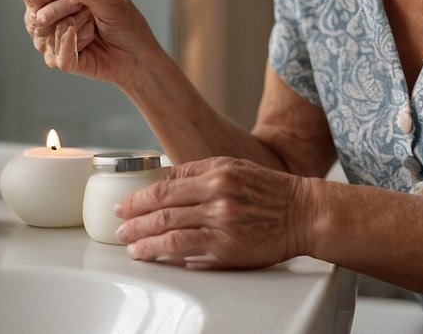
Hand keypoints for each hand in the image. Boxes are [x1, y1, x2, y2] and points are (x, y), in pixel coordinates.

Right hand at [20, 0, 158, 82]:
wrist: (138, 55)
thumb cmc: (125, 25)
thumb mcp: (113, 1)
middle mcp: (47, 18)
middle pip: (37, 10)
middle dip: (65, 4)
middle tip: (86, 4)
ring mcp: (50, 41)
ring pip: (49, 29)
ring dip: (78, 23)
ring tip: (93, 24)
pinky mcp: (59, 61)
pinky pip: (60, 50)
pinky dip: (79, 41)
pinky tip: (90, 39)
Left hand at [115, 157, 311, 269]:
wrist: (303, 212)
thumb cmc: (269, 190)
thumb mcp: (234, 167)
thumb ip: (199, 172)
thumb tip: (166, 181)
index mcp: (215, 172)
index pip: (166, 185)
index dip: (140, 197)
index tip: (124, 205)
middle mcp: (216, 195)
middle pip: (162, 208)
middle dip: (134, 219)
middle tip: (119, 227)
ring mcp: (221, 222)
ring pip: (169, 232)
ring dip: (143, 240)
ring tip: (130, 245)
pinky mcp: (227, 247)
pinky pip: (187, 250)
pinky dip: (165, 253)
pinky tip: (153, 255)